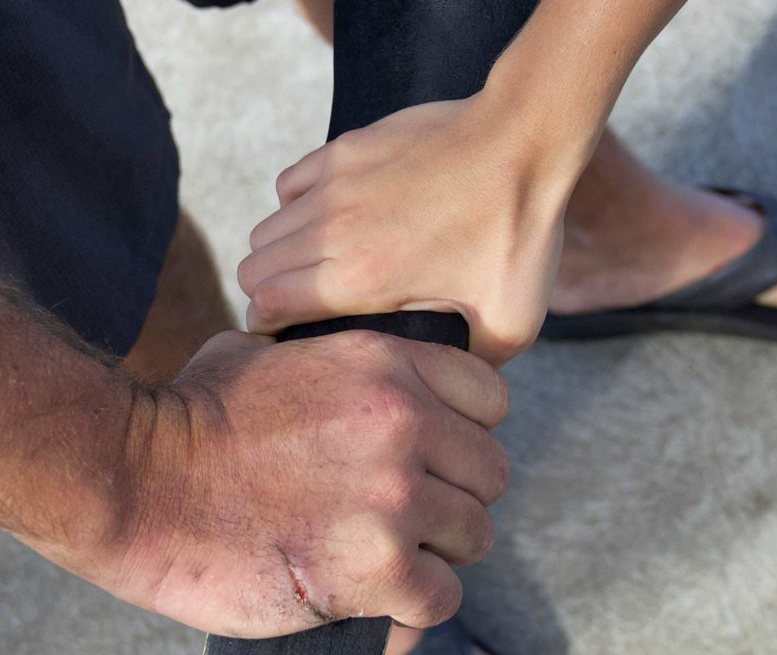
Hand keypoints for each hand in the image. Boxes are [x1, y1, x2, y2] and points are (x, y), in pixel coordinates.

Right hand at [106, 329, 509, 637]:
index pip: (491, 399)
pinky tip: (374, 595)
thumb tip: (357, 376)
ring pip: (475, 536)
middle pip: (490, 473)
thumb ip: (334, 361)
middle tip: (406, 516)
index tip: (437, 456)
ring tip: (384, 556)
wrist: (133, 482)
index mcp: (385, 365)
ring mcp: (396, 497)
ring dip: (436, 552)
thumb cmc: (189, 418)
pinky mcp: (376, 568)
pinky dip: (412, 606)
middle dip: (454, 496)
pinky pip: (441, 597)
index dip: (467, 432)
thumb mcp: (268, 352)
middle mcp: (404, 425)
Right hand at [238, 94, 578, 367]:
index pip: (265, 304)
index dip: (268, 326)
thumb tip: (450, 390)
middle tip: (301, 307)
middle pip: (252, 269)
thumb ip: (468, 366)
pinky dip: (295, 208)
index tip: (290, 335)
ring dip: (280, 255)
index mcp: (361, 278)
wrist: (524, 143)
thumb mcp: (508, 323)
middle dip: (267, 295)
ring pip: (266, 229)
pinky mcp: (346, 150)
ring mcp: (335, 185)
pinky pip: (288, 185)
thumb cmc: (517, 235)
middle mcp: (333, 231)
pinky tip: (331, 219)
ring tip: (316, 268)